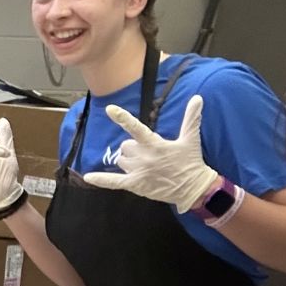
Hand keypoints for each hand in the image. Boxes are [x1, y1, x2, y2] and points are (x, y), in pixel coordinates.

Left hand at [82, 95, 220, 212]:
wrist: (193, 188)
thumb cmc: (191, 162)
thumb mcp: (191, 139)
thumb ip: (191, 118)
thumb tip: (198, 98)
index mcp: (155, 144)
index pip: (136, 128)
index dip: (123, 118)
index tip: (110, 109)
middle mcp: (144, 157)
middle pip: (125, 146)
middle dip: (133, 148)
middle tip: (148, 154)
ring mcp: (138, 171)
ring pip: (121, 160)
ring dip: (128, 161)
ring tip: (144, 166)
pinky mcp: (135, 185)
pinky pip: (113, 182)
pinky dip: (101, 180)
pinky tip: (87, 177)